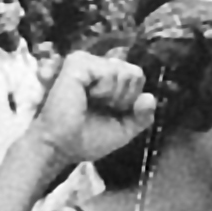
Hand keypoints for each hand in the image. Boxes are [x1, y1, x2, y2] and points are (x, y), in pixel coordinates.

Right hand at [30, 50, 151, 172]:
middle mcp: (97, 68)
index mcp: (107, 80)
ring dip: (112, 95)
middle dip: (124, 98)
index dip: (130, 100)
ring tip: (90, 102)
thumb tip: (150, 97)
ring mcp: (87, 63)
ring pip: (124, 71)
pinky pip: (109, 71)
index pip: (136, 77)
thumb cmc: (85, 138)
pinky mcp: (77, 63)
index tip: (110, 113)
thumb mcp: (123, 130)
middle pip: (134, 73)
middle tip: (99, 108)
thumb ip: (142, 116)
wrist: (61, 147)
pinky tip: (86, 95)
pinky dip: (103, 89)